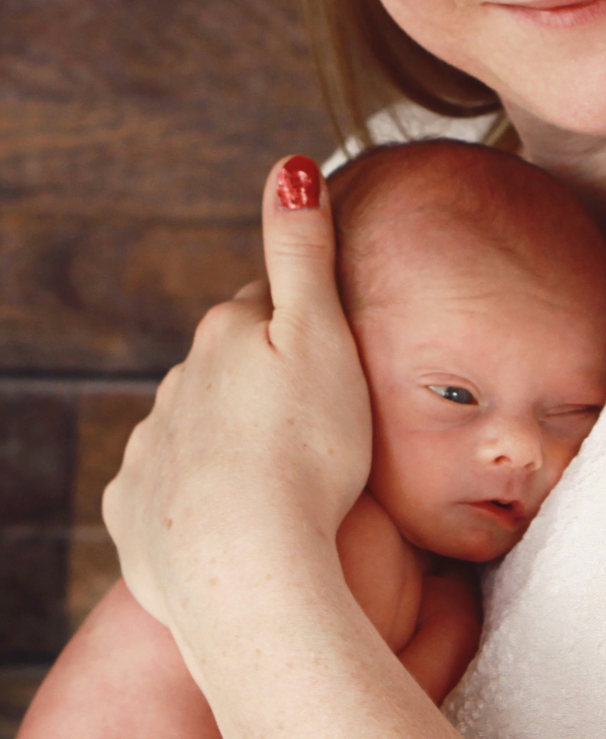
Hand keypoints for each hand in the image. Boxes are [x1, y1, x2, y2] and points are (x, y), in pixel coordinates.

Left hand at [103, 155, 370, 635]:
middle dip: (263, 381)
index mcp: (225, 334)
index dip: (306, 325)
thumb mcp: (323, 337)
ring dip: (232, 439)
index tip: (335, 353)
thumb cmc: (307, 453)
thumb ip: (303, 251)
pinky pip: (171, 494)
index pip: (267, 307)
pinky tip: (237, 521)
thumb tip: (289, 166)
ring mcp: (151, 451)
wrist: (248, 572)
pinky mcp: (137, 515)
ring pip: (197, 428)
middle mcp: (176, 383)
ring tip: (283, 477)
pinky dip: (202, 498)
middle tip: (319, 420)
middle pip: (228, 368)